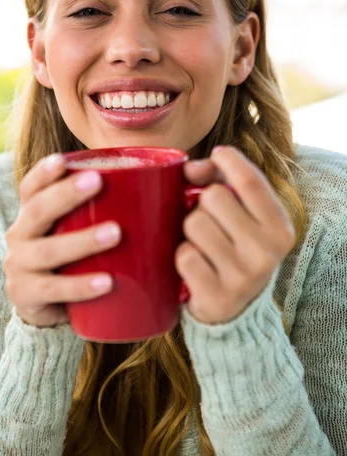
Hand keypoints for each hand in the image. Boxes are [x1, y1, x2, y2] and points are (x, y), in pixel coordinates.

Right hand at [4, 154, 120, 327]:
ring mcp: (20, 266)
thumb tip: (169, 190)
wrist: (43, 305)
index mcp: (31, 214)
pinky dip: (81, 286)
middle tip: (97, 181)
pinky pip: (55, 290)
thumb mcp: (74, 230)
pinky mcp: (28, 296)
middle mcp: (20, 235)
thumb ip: (104, 209)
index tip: (62, 160)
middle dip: (66, 194)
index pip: (31, 188)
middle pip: (38, 211)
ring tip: (115, 233)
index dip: (43, 173)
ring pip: (49, 250)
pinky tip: (106, 282)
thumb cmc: (70, 257)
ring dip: (83, 240)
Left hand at [175, 146, 295, 324]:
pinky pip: (184, 256)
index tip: (218, 154)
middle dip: (203, 203)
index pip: (251, 181)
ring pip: (195, 223)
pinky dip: (183, 257)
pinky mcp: (217, 296)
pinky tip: (196, 266)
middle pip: (214, 197)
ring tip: (202, 244)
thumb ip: (219, 179)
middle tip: (211, 220)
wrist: (236, 309)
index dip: (229, 160)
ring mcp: (243, 276)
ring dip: (190, 232)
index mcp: (280, 226)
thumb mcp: (242, 213)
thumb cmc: (235, 245)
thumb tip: (191, 168)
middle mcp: (267, 251)